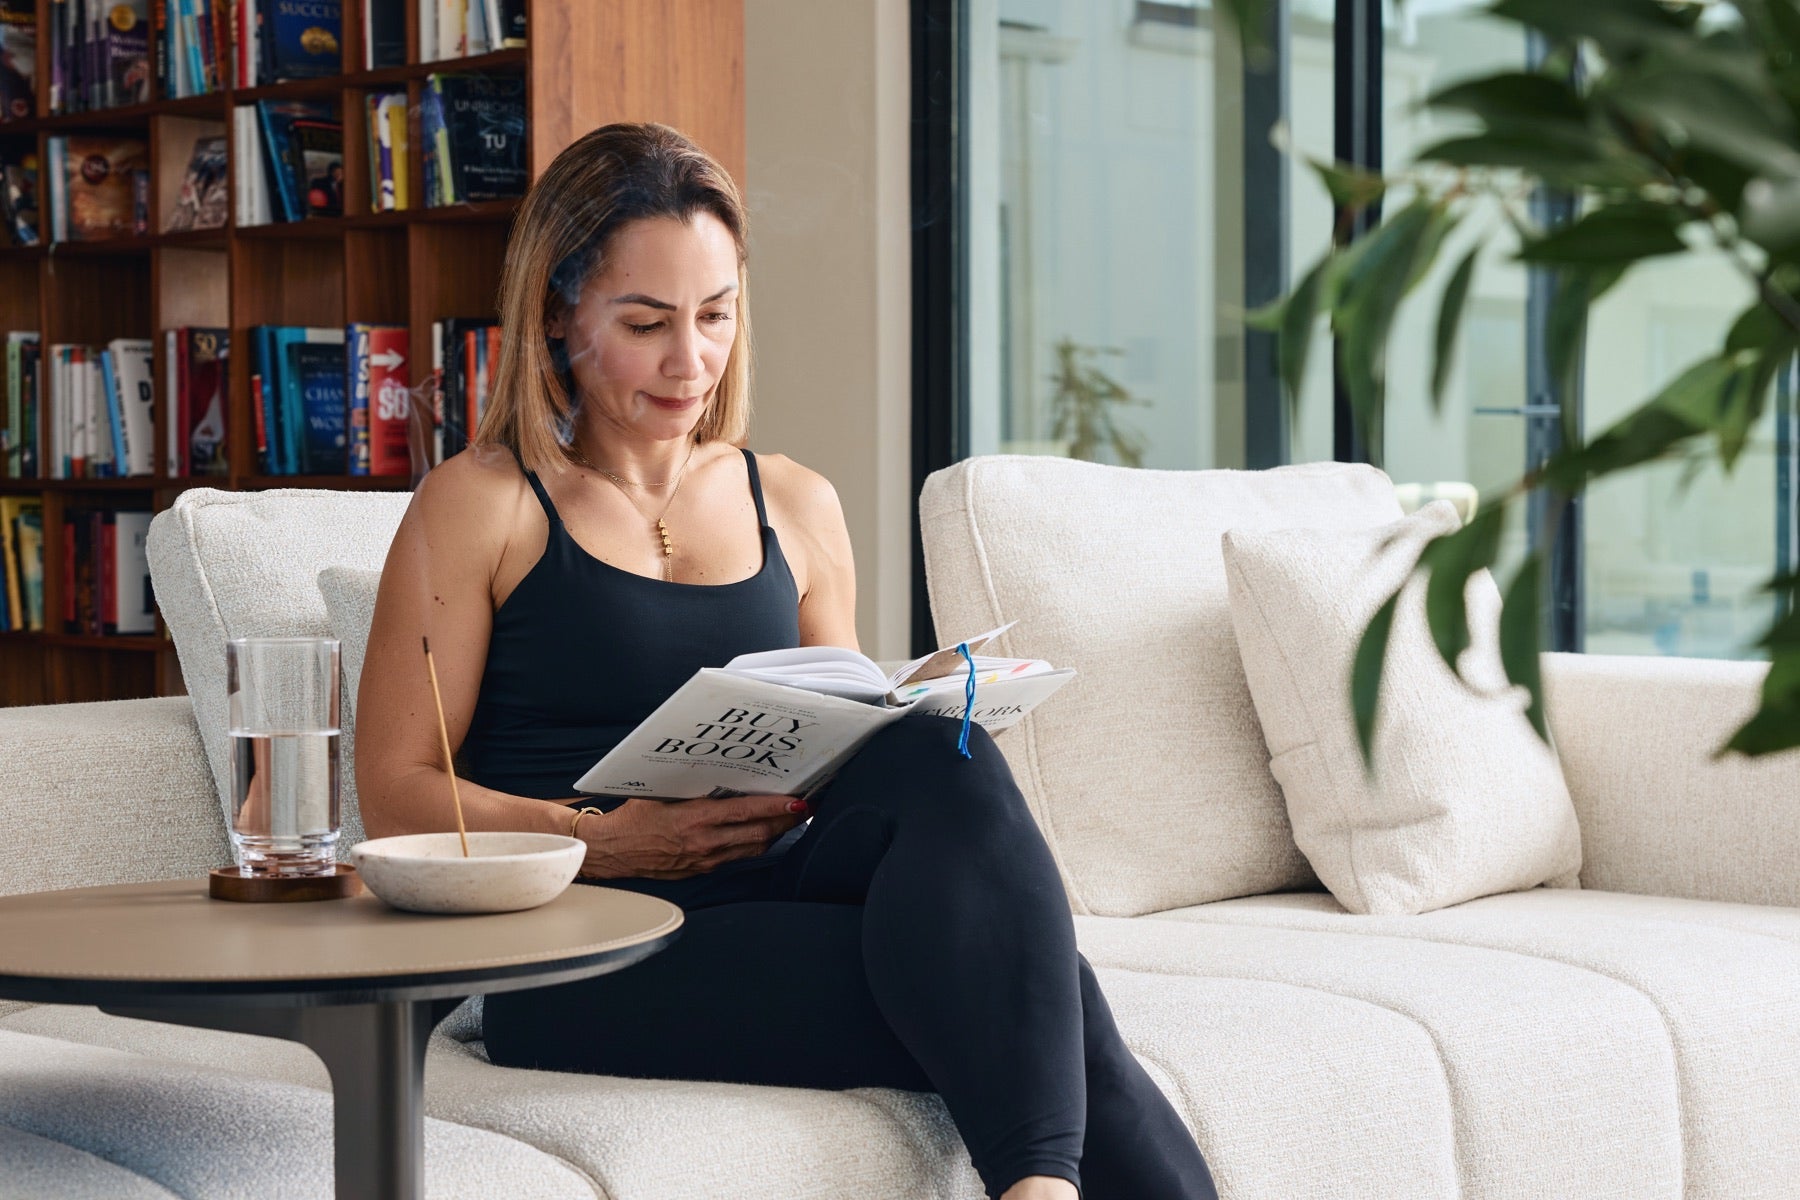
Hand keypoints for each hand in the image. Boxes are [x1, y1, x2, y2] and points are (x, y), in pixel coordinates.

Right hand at [573, 793, 808, 879]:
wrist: (610, 850)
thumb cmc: (632, 815)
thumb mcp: (660, 790)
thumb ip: (691, 782)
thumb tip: (720, 764)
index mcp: (694, 819)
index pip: (746, 812)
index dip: (776, 808)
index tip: (799, 801)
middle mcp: (703, 843)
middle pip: (759, 833)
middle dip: (786, 820)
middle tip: (806, 806)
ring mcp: (704, 860)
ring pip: (752, 848)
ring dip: (774, 832)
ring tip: (790, 817)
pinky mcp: (700, 870)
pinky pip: (737, 857)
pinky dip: (754, 844)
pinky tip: (762, 832)